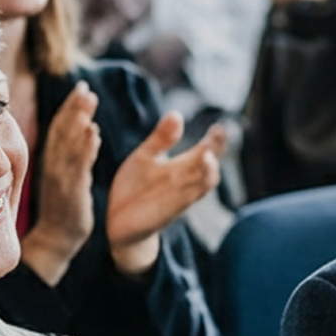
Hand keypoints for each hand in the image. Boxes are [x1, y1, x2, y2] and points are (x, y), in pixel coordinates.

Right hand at [22, 85, 100, 285]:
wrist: (56, 239)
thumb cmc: (61, 207)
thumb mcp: (64, 176)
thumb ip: (69, 154)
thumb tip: (81, 130)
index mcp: (52, 161)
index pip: (59, 128)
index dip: (69, 107)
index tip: (81, 87)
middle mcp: (54, 166)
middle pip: (63, 131)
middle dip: (74, 107)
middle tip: (85, 87)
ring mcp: (61, 179)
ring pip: (69, 144)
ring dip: (78, 120)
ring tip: (89, 101)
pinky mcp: (71, 193)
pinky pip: (78, 167)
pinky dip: (84, 148)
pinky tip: (93, 133)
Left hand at [103, 114, 224, 275]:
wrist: (116, 222)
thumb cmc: (134, 187)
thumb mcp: (145, 157)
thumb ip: (161, 138)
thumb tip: (177, 113)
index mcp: (181, 167)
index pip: (206, 151)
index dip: (215, 141)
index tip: (219, 128)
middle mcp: (184, 183)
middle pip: (208, 167)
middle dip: (214, 154)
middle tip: (217, 137)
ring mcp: (177, 198)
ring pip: (200, 186)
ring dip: (205, 173)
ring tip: (205, 155)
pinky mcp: (164, 212)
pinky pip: (180, 203)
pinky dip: (185, 192)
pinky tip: (184, 179)